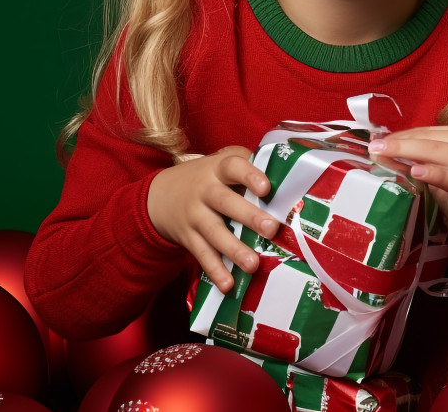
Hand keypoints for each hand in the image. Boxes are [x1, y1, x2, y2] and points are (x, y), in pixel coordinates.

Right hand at [146, 146, 278, 292]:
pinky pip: (203, 255)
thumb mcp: (222, 163)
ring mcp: (195, 216)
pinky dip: (215, 270)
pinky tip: (228, 285)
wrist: (159, 196)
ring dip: (234, 250)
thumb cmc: (208, 178)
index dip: (249, 176)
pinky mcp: (188, 238)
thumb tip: (289, 175)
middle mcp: (205, 191)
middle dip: (249, 216)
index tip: (266, 188)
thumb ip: (250, 165)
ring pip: (214, 233)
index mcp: (218, 169)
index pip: (233, 167)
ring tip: (253, 264)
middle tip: (271, 228)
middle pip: (225, 202)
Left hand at [368, 126, 447, 252]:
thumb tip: (386, 150)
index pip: (427, 132)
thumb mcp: (443, 171)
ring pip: (437, 153)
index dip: (401, 135)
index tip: (377, 141)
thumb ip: (422, 159)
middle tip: (373, 147)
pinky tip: (416, 171)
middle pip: (429, 140)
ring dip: (407, 153)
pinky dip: (435, 174)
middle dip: (399, 143)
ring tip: (383, 155)